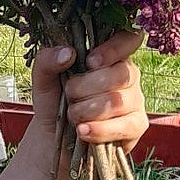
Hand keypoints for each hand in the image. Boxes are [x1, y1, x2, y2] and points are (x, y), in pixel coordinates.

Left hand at [30, 31, 148, 151]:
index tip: (89, 62)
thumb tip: (69, 53)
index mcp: (110, 57)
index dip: (114, 49)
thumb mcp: (43, 79)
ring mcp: (135, 101)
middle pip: (122, 73)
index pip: (129, 39)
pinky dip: (99, 129)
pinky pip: (125, 126)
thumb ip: (47, 60)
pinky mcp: (136, 126)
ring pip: (118, 101)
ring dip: (87, 110)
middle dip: (86, 87)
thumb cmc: (53, 104)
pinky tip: (83, 130)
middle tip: (69, 95)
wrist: (52, 139)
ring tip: (72, 115)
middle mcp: (128, 76)